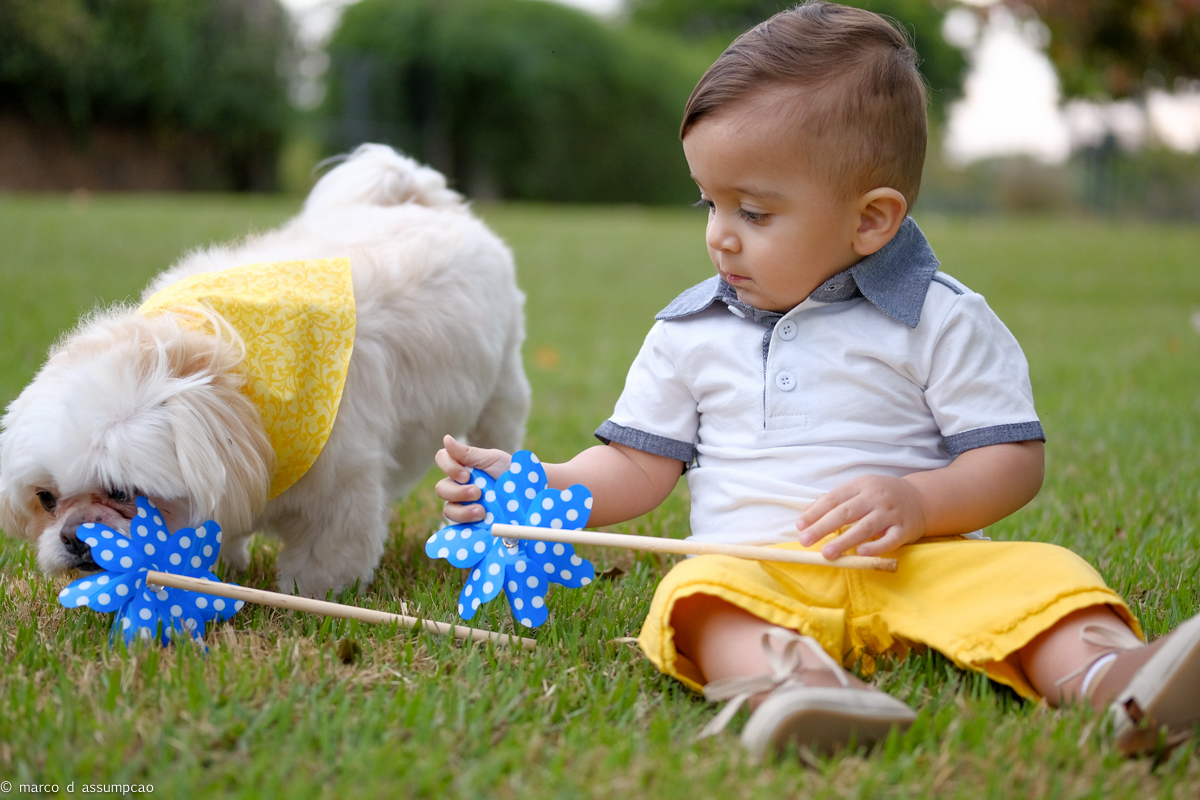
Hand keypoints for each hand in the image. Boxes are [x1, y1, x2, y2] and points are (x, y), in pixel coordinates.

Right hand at [434, 435, 512, 523]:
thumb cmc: (509, 471)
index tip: (465, 475)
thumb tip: (446, 439)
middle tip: (477, 492)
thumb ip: (468, 453)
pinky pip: (458, 524)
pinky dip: (467, 520)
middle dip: (457, 492)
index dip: (448, 466)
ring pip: (448, 509)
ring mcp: (463, 505)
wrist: (529, 493)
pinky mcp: (470, 521)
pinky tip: (481, 518)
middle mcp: (459, 485)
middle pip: (441, 488)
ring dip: (462, 510)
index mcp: (462, 466)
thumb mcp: (492, 459)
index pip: (442, 459)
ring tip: (481, 510)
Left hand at [795, 475, 926, 558]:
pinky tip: (860, 553)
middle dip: (823, 527)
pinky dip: (875, 546)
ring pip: (865, 527)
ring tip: (827, 553)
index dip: (815, 512)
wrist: (921, 499)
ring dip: (845, 540)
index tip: (800, 526)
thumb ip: (836, 500)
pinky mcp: (905, 529)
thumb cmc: (881, 496)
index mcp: (861, 486)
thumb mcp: (860, 490)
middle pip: (846, 513)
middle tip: (805, 541)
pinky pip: (889, 540)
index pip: (834, 498)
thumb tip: (807, 513)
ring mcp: (891, 513)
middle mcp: (876, 498)